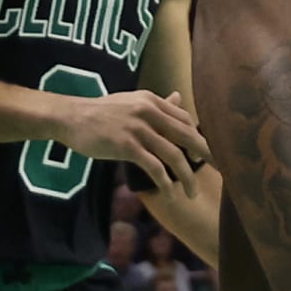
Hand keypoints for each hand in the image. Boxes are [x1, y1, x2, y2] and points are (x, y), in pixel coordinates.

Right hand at [59, 88, 209, 192]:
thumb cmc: (101, 112)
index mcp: (151, 100)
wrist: (71, 117)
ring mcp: (138, 128)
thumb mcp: (132, 102)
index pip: (184, 119)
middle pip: (186, 135)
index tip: (207, 154)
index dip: (198, 137)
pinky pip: (154, 167)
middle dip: (205, 155)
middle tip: (219, 171)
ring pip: (173, 155)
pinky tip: (170, 193)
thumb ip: (155, 104)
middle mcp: (149, 111)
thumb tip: (178, 97)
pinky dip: (165, 182)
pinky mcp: (127, 146)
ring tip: (192, 193)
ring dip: (186, 176)